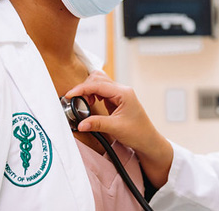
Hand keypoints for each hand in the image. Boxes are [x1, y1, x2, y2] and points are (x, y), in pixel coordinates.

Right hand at [66, 70, 172, 186]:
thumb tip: (80, 123)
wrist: (148, 140)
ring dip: (89, 90)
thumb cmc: (138, 133)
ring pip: (99, 83)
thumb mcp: (115, 128)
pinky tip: (90, 103)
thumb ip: (97, 123)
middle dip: (85, 87)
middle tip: (77, 101)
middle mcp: (121, 90)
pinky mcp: (116, 100)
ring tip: (84, 103)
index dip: (82, 89)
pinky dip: (92, 95)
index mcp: (123, 93)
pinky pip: (101, 92)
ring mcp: (119, 94)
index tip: (70, 95)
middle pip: (98, 79)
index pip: (99, 85)